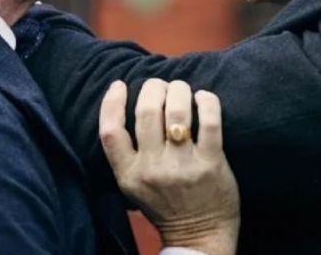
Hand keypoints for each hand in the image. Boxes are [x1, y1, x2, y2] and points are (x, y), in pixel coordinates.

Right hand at [99, 79, 239, 254]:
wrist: (199, 236)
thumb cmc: (166, 203)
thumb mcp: (133, 184)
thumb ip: (128, 153)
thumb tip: (129, 102)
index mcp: (128, 174)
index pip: (110, 131)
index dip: (111, 102)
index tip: (119, 83)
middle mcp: (152, 170)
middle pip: (146, 111)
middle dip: (154, 87)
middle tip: (162, 86)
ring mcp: (182, 166)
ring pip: (176, 110)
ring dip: (179, 90)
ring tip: (182, 89)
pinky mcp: (211, 164)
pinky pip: (209, 120)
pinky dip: (206, 100)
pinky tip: (203, 98)